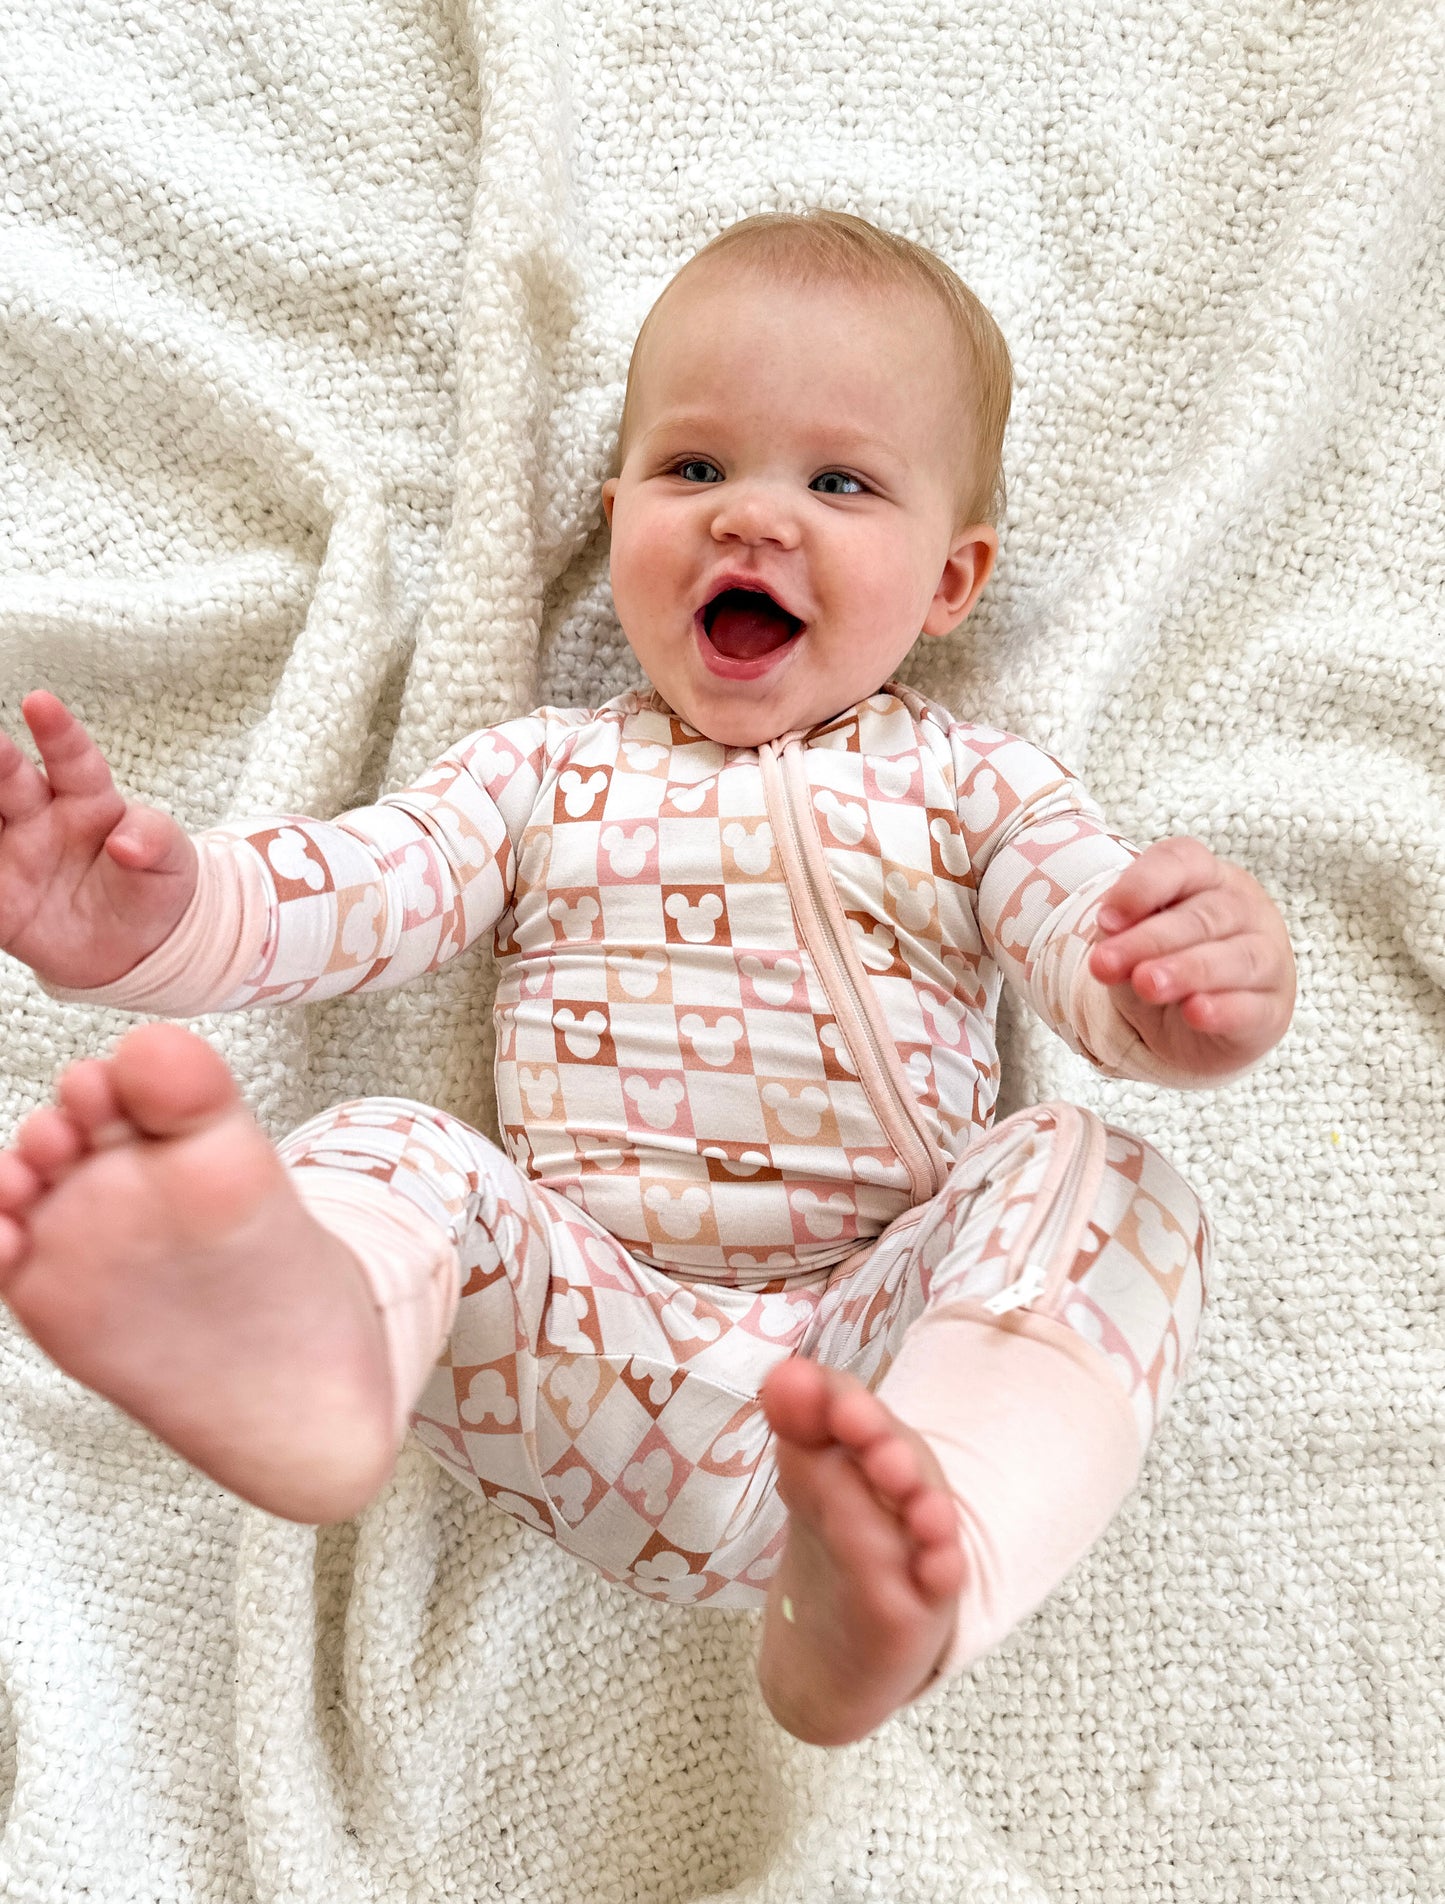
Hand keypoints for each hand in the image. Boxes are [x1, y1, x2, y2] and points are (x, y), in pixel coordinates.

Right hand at [0, 691, 196, 990]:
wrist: (137, 946)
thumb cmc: (152, 886)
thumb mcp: (170, 862)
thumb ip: (154, 842)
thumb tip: (128, 844)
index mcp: (88, 799)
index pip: (72, 759)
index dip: (57, 732)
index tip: (40, 703)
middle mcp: (41, 817)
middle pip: (10, 780)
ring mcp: (14, 853)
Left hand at [1087, 837, 1294, 1081]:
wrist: (1192, 1028)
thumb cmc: (1163, 964)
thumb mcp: (1133, 946)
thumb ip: (1121, 937)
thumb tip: (1107, 941)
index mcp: (1207, 877)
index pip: (1181, 861)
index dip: (1142, 885)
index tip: (1104, 920)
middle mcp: (1245, 909)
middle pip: (1203, 916)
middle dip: (1151, 939)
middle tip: (1108, 963)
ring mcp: (1269, 957)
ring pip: (1236, 957)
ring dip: (1188, 970)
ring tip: (1147, 985)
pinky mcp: (1273, 1008)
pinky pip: (1254, 1006)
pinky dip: (1224, 1009)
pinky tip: (1196, 1013)